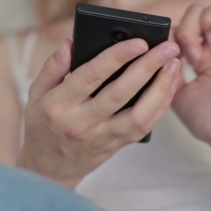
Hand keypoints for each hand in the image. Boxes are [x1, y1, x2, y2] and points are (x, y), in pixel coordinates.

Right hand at [17, 38, 179, 187]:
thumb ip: (52, 68)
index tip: (139, 41)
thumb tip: (70, 43)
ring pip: (138, 114)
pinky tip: (170, 86)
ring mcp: (101, 137)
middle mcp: (81, 123)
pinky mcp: (116, 145)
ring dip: (160, 89)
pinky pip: (144, 126)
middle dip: (147, 67)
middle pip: (120, 93)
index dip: (116, 57)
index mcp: (58, 105)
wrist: (48, 168)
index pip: (90, 76)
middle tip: (167, 47)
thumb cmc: (41, 125)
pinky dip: (160, 106)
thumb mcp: (35, 94)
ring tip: (174, 65)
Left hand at [173, 0, 210, 155]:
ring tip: (202, 44)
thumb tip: (156, 50)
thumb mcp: (176, 92)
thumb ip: (167, 69)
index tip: (168, 55)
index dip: (172, 34)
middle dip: (186, 25)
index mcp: (201, 58)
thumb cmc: (208, 120)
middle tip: (186, 52)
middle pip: (199, 12)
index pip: (184, 27)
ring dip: (204, 19)